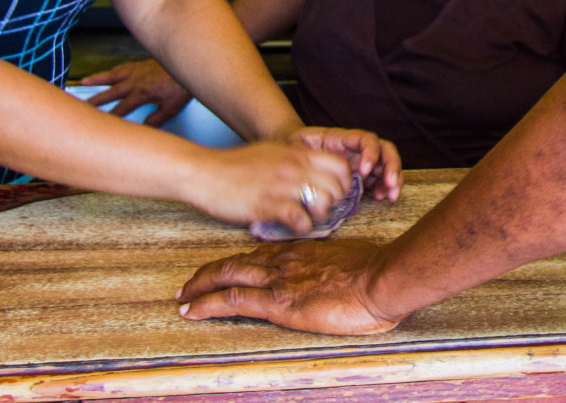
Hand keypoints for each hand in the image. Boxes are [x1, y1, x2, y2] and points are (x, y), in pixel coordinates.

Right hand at [79, 59, 190, 125]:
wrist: (188, 64)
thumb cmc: (182, 86)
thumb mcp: (172, 108)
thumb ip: (156, 120)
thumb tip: (144, 130)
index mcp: (143, 92)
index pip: (122, 108)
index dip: (111, 117)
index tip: (101, 125)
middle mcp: (136, 80)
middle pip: (111, 92)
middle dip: (96, 100)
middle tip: (83, 106)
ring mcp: (136, 71)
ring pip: (112, 75)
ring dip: (97, 79)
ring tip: (83, 83)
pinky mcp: (139, 65)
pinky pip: (121, 68)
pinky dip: (111, 71)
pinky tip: (105, 74)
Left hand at [178, 239, 401, 334]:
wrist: (382, 279)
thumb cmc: (376, 275)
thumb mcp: (351, 264)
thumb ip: (335, 268)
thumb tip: (336, 278)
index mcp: (302, 253)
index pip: (259, 255)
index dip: (237, 263)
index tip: (224, 270)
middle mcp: (284, 261)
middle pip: (235, 263)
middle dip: (208, 274)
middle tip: (188, 284)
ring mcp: (278, 280)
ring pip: (227, 276)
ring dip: (201, 286)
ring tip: (183, 297)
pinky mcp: (278, 302)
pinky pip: (233, 300)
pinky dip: (208, 304)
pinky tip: (192, 311)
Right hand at [190, 141, 354, 236]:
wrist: (205, 173)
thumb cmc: (235, 166)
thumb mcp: (272, 153)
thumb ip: (295, 160)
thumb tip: (313, 173)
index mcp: (298, 153)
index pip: (341, 165)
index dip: (343, 183)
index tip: (332, 194)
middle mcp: (295, 167)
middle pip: (337, 187)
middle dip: (333, 203)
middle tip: (318, 211)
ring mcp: (284, 185)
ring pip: (324, 203)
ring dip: (319, 216)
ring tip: (305, 219)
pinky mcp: (270, 205)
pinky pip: (301, 220)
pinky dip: (301, 228)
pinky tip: (291, 226)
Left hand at [286, 127, 402, 200]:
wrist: (293, 151)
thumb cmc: (295, 147)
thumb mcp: (297, 145)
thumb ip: (304, 153)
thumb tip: (310, 166)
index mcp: (343, 138)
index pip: (366, 139)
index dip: (371, 153)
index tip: (364, 171)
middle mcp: (356, 148)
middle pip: (384, 150)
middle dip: (392, 166)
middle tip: (390, 184)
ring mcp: (361, 161)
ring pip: (386, 164)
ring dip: (393, 179)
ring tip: (391, 195)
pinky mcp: (362, 175)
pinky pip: (380, 178)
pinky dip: (385, 187)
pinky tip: (380, 197)